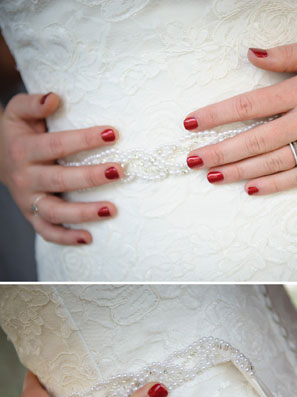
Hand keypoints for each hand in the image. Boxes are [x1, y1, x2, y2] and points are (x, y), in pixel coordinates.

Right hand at [0, 93, 122, 244]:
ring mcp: (29, 200)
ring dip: (83, 212)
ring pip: (54, 212)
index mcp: (24, 150)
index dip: (83, 139)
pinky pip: (47, 232)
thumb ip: (33, 103)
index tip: (113, 133)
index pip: (55, 145)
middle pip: (59, 180)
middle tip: (120, 171)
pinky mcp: (33, 216)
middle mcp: (25, 177)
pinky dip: (65, 238)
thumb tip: (53, 98)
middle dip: (90, 177)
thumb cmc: (21, 131)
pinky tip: (89, 238)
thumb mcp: (19, 113)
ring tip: (112, 209)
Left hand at [182, 32, 296, 195]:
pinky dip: (275, 184)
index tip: (190, 124)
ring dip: (240, 171)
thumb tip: (249, 54)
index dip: (217, 115)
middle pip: (256, 140)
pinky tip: (250, 188)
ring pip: (274, 163)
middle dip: (220, 151)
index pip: (250, 106)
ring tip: (212, 176)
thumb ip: (283, 55)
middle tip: (192, 160)